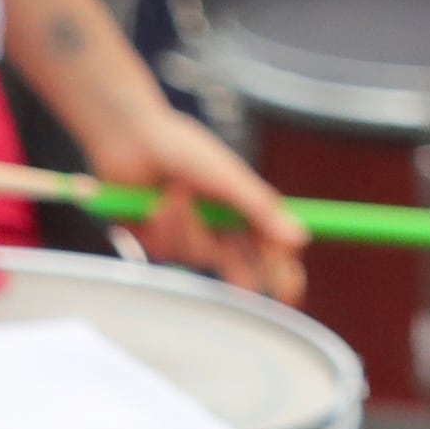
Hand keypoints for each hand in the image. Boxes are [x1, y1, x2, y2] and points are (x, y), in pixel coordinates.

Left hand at [84, 101, 308, 305]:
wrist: (130, 138)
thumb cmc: (184, 148)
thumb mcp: (228, 178)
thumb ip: (260, 210)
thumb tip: (299, 239)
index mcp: (245, 207)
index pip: (273, 248)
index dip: (283, 272)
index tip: (289, 290)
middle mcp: (220, 224)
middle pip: (241, 267)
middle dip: (243, 278)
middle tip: (246, 289)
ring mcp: (189, 234)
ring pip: (197, 256)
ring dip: (185, 228)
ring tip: (174, 193)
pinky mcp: (160, 239)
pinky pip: (167, 251)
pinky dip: (163, 227)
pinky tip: (156, 203)